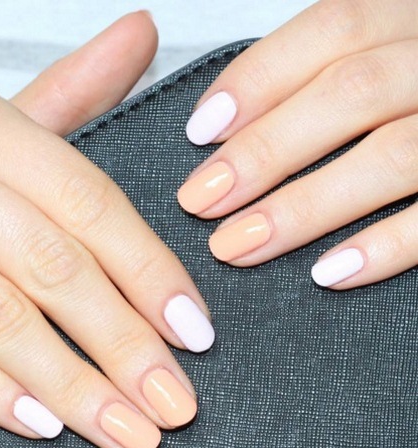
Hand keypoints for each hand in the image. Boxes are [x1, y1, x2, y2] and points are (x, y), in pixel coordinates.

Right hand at [0, 12, 213, 447]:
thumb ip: (68, 94)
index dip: (149, 274)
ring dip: (71, 384)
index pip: (88, 201)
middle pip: (51, 263)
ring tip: (127, 431)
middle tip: (173, 403)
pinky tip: (44, 425)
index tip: (193, 335)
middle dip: (122, 344)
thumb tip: (142, 33)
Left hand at [178, 0, 417, 288]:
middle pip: (351, 92)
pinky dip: (383, 247)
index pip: (334, 30)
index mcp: (414, 20)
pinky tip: (325, 274)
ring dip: (303, 207)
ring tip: (237, 244)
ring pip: (392, 155)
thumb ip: (325, 83)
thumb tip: (228, 133)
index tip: (199, 133)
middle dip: (264, 151)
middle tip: (199, 200)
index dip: (258, 80)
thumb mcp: (386, 62)